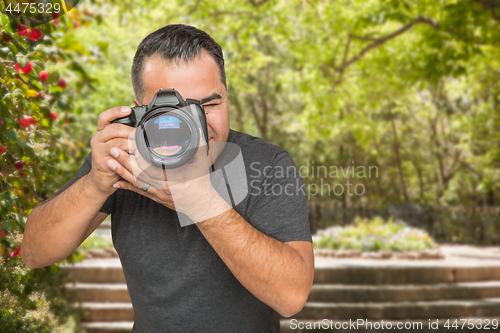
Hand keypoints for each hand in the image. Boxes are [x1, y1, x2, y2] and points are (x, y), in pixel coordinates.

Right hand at [87, 106, 135, 194]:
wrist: (101, 180)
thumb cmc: (113, 160)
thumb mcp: (116, 145)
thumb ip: (123, 136)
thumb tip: (142, 128)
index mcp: (101, 132)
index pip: (104, 117)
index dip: (115, 111)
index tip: (128, 109)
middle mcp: (97, 139)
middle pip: (113, 128)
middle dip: (130, 130)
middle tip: (142, 135)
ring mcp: (98, 151)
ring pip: (117, 142)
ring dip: (132, 143)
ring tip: (142, 146)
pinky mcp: (102, 162)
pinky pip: (117, 156)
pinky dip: (128, 156)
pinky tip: (136, 156)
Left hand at [109, 140, 230, 222]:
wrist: (201, 206)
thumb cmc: (202, 184)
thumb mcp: (202, 163)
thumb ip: (199, 145)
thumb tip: (197, 128)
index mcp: (173, 178)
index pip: (152, 167)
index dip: (139, 158)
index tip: (131, 147)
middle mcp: (162, 187)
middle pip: (139, 174)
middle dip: (124, 162)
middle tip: (113, 150)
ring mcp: (157, 193)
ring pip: (135, 182)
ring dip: (121, 172)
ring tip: (109, 162)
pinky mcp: (155, 197)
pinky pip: (138, 192)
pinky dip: (126, 186)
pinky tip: (116, 182)